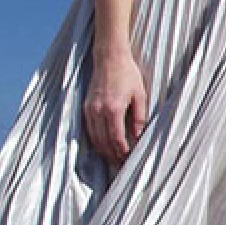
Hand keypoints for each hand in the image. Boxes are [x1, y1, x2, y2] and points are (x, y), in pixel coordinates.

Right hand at [83, 50, 148, 166]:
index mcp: (113, 109)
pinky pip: (89, 130)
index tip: (129, 160)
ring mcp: (89, 109)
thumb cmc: (128, 75)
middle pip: (104, 142)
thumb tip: (139, 137)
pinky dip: (96, 140)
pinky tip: (104, 146)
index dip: (123, 152)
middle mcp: (98, 111)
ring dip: (104, 151)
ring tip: (114, 159)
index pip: (117, 139)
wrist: (109, 58)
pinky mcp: (86, 107)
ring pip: (94, 138)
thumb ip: (139, 117)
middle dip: (113, 156)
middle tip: (122, 166)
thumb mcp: (140, 96)